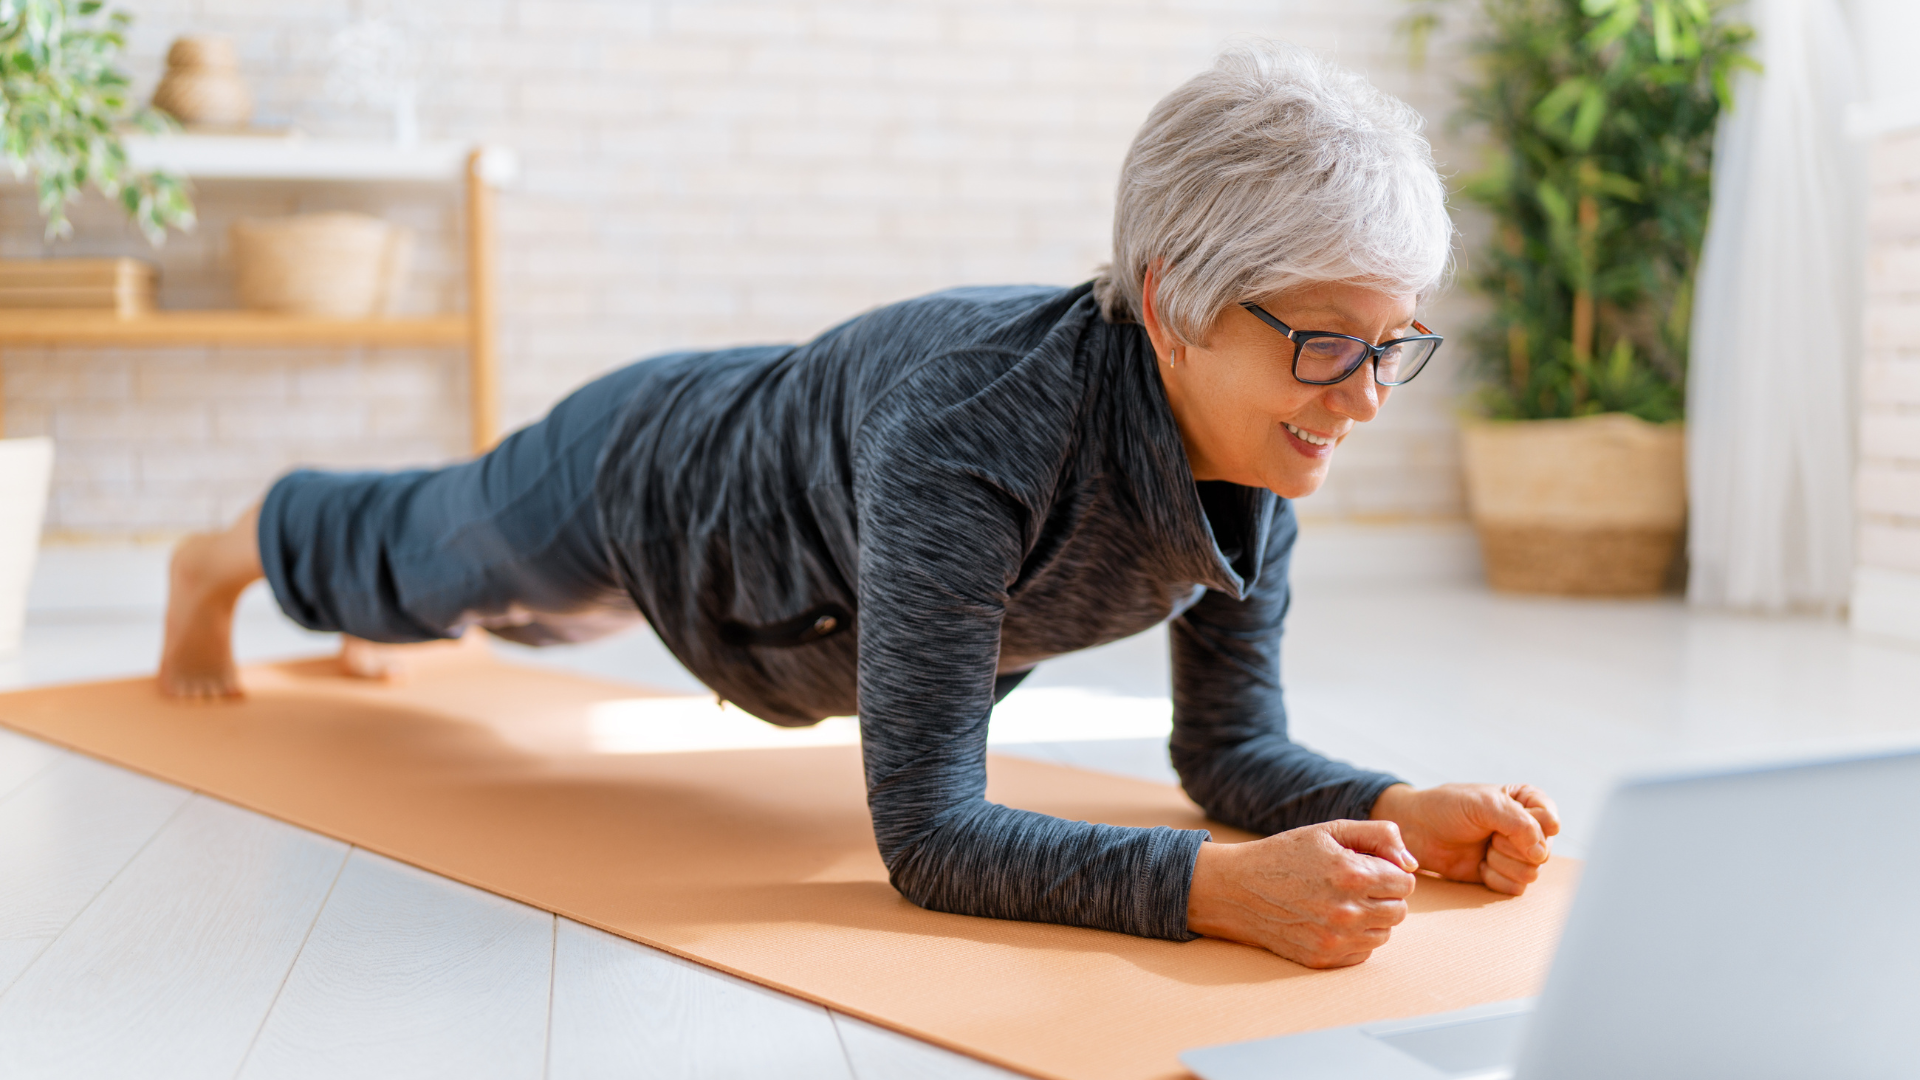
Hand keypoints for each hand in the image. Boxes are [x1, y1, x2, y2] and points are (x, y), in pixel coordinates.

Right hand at [1186, 820, 1418, 967]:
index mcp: (1351, 874)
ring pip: (1384, 934)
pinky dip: (1356, 938)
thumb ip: (1380, 835)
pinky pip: (1363, 952)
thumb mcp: (1330, 830)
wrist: (1237, 889)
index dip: (1391, 872)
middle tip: (1357, 885)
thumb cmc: (1285, 855)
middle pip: (1400, 910)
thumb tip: (1411, 862)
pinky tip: (1332, 920)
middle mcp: (1346, 911)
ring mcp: (1335, 939)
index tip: (1370, 868)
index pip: (1406, 882)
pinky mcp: (1323, 959)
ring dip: (1372, 918)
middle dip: (1385, 895)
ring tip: (1343, 902)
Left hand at [1370, 783, 1560, 894]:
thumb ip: (1517, 822)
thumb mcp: (1482, 804)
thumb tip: (1541, 853)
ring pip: (1531, 873)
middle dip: (1511, 847)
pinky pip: (1516, 889)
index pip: (1551, 821)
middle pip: (1543, 852)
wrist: (1416, 829)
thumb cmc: (1446, 807)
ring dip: (1502, 863)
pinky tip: (1479, 865)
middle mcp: (1527, 830)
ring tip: (1483, 849)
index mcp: (1526, 802)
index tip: (1504, 821)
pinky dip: (1495, 879)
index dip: (1531, 827)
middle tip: (1487, 835)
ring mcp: (1516, 854)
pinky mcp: (1503, 875)